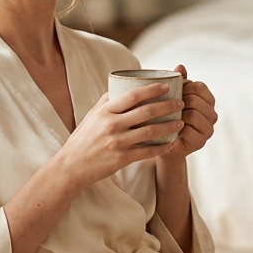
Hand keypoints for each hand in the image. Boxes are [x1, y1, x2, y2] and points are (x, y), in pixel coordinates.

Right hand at [54, 83, 184, 188]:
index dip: (152, 89)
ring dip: (169, 126)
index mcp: (105, 111)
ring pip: (150, 131)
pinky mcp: (122, 159)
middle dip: (167, 106)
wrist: (71, 166)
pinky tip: (170, 144)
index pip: (132, 95)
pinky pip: (147, 152)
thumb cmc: (83, 139)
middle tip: (181, 102)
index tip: (166, 85)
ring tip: (181, 122)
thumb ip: (107, 101)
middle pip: (146, 112)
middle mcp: (112, 125)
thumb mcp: (92, 116)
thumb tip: (123, 86)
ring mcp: (117, 142)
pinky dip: (161, 147)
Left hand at [163, 65, 215, 158]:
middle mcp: (212, 114)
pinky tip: (171, 128)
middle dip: (179, 101)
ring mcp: (208, 129)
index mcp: (208, 101)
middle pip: (195, 99)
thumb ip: (179, 83)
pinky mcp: (201, 141)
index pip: (199, 87)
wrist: (164, 143)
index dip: (184, 87)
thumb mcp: (173, 98)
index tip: (173, 92)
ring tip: (169, 117)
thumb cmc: (169, 117)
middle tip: (167, 106)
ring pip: (193, 113)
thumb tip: (180, 66)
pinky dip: (177, 128)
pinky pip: (188, 129)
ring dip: (178, 115)